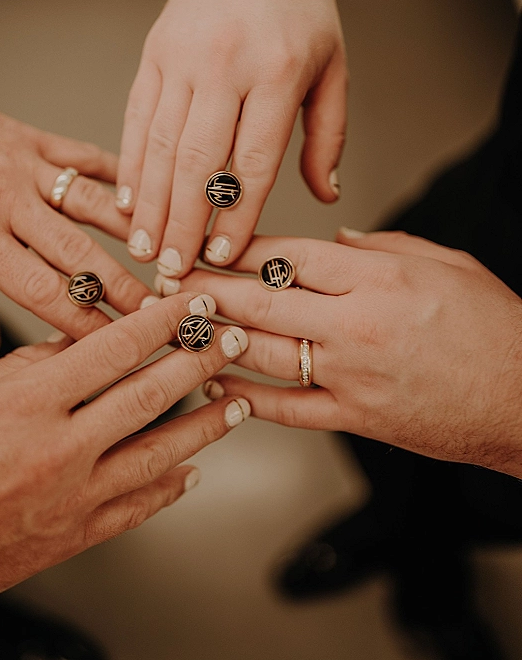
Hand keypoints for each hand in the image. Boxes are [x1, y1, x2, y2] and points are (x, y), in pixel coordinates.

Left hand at [0, 88, 149, 342]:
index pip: (42, 291)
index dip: (83, 320)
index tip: (114, 342)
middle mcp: (8, 201)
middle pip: (79, 253)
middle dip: (123, 287)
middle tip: (157, 311)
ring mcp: (24, 165)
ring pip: (92, 203)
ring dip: (133, 231)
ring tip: (167, 255)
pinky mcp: (31, 137)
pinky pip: (84, 153)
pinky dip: (117, 171)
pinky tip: (147, 190)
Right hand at [0, 292, 249, 610]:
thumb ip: (29, 364)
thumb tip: (78, 341)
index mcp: (29, 402)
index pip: (114, 349)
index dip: (163, 323)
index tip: (193, 306)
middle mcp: (59, 448)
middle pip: (148, 395)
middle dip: (198, 363)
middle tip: (230, 343)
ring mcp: (72, 496)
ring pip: (157, 453)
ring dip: (205, 426)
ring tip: (236, 404)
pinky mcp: (74, 535)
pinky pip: (136, 508)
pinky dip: (168, 488)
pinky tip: (192, 471)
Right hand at [117, 0, 346, 281]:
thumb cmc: (302, 11)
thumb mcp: (333, 69)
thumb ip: (328, 137)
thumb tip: (325, 196)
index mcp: (275, 72)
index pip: (251, 164)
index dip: (235, 218)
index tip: (222, 259)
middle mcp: (223, 65)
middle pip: (196, 162)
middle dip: (183, 223)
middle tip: (173, 271)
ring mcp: (181, 56)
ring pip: (158, 144)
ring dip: (149, 203)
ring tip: (145, 248)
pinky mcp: (154, 51)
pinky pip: (136, 116)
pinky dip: (130, 163)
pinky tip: (127, 200)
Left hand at [181, 231, 521, 477]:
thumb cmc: (495, 329)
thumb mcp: (446, 262)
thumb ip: (384, 248)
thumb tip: (339, 241)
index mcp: (380, 277)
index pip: (289, 254)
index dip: (240, 245)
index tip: (208, 240)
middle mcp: (357, 325)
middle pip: (261, 299)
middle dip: (207, 286)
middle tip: (169, 277)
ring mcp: (351, 376)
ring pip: (262, 351)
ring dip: (213, 335)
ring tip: (178, 322)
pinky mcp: (354, 419)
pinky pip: (284, 408)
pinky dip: (243, 394)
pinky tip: (211, 379)